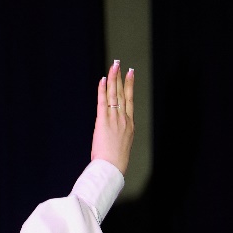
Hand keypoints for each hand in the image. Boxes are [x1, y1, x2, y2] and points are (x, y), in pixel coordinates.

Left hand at [91, 60, 134, 174]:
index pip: (129, 101)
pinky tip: (102, 80)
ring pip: (114, 94)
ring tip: (113, 66)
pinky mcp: (103, 122)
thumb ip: (119, 137)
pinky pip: (102, 102)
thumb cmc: (116, 162)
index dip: (129, 86)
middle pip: (122, 94)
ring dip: (113, 79)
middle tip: (119, 64)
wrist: (112, 168)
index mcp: (129, 125)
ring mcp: (114, 119)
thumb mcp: (122, 147)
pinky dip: (102, 90)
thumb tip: (115, 137)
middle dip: (120, 77)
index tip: (130, 74)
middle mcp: (123, 119)